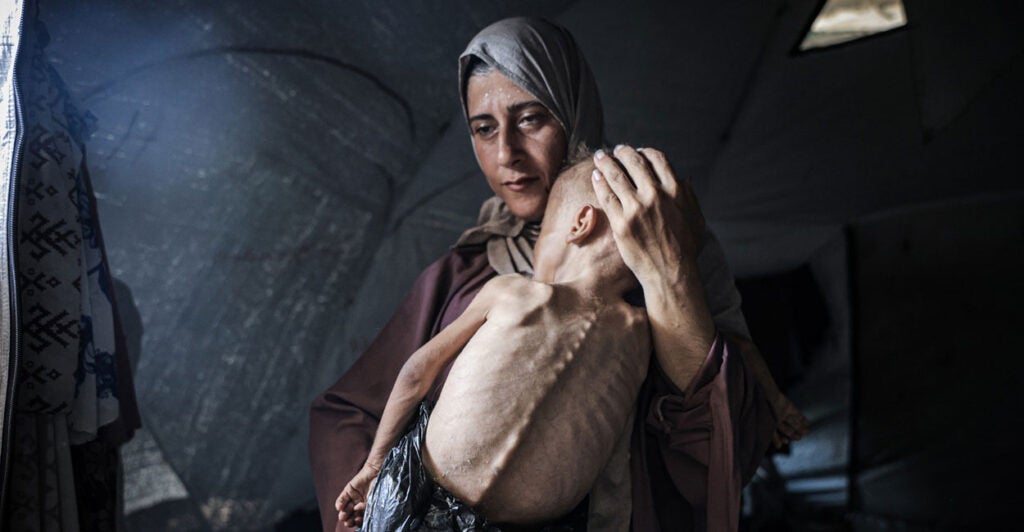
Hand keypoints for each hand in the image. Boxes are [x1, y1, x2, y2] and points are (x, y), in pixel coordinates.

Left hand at [335, 463, 379, 528]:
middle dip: (349, 519)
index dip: (358, 522)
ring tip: (343, 516)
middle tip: (348, 522)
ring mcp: (354, 497)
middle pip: (352, 515)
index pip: (361, 518)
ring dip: (343, 514)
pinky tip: (339, 508)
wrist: (379, 471)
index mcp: (368, 508)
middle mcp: (360, 504)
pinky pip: (342, 499)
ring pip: (346, 509)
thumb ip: (366, 506)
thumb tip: (356, 509)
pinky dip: (340, 503)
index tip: (357, 521)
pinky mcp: (348, 490)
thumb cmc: (380, 486)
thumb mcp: (375, 499)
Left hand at [591, 145, 705, 284]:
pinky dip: (599, 183)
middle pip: (633, 162)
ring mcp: (636, 208)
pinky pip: (606, 196)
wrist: (670, 274)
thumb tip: (686, 177)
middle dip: (622, 152)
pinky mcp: (621, 223)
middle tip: (614, 150)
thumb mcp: (696, 218)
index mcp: (675, 190)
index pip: (657, 158)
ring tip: (599, 158)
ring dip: (605, 163)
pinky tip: (596, 177)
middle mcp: (655, 195)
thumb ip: (690, 196)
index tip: (638, 151)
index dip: (645, 151)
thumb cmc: (686, 249)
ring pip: (616, 176)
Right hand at [771, 394, 808, 448]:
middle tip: (799, 438)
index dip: (779, 438)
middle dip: (792, 433)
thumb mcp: (767, 425)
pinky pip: (796, 413)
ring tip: (805, 432)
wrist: (766, 395)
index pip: (774, 433)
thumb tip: (779, 447)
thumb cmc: (765, 411)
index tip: (785, 443)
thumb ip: (773, 436)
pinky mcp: (788, 406)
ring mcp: (782, 412)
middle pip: (785, 428)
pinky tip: (807, 423)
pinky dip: (802, 419)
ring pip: (792, 421)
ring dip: (799, 427)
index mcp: (768, 423)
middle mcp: (775, 418)